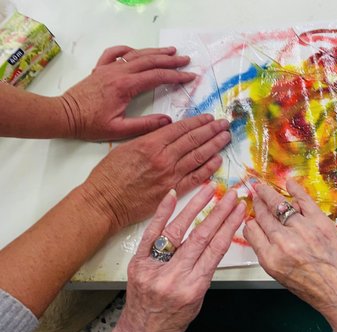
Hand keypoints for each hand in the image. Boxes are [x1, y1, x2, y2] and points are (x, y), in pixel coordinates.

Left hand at [59, 46, 195, 140]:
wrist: (65, 116)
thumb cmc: (90, 124)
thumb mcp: (119, 130)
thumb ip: (145, 126)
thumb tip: (167, 122)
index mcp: (125, 86)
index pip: (156, 76)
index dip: (176, 76)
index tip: (189, 77)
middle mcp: (118, 72)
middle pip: (150, 61)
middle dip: (170, 60)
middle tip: (186, 60)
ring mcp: (108, 68)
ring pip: (136, 55)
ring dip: (155, 52)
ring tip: (171, 51)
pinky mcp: (100, 69)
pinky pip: (115, 53)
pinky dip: (128, 49)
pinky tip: (136, 51)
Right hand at [80, 113, 231, 231]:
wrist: (104, 202)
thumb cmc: (109, 175)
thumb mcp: (126, 147)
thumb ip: (148, 138)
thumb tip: (167, 131)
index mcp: (151, 143)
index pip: (181, 129)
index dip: (198, 122)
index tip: (209, 118)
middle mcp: (164, 157)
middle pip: (193, 140)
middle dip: (211, 130)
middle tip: (224, 124)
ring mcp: (170, 175)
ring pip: (198, 156)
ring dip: (214, 145)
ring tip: (226, 137)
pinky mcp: (172, 191)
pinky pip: (195, 177)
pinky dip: (208, 168)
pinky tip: (218, 159)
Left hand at [106, 183, 245, 331]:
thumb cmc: (173, 319)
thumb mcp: (198, 299)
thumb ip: (204, 271)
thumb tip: (214, 240)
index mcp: (193, 287)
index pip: (216, 249)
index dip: (229, 226)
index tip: (239, 210)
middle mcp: (174, 276)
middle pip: (201, 237)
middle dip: (219, 213)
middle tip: (231, 195)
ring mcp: (153, 268)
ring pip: (178, 230)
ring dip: (196, 207)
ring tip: (209, 190)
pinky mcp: (138, 261)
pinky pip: (151, 233)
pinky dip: (162, 213)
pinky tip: (173, 196)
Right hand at [243, 179, 336, 331]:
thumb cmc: (314, 290)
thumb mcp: (281, 277)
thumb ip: (269, 253)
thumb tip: (263, 233)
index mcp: (270, 258)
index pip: (251, 230)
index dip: (250, 222)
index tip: (252, 217)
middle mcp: (283, 241)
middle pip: (263, 215)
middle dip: (257, 204)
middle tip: (255, 195)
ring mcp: (302, 229)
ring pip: (279, 205)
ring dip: (268, 194)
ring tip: (262, 188)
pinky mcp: (320, 221)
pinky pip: (304, 200)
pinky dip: (295, 189)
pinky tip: (289, 183)